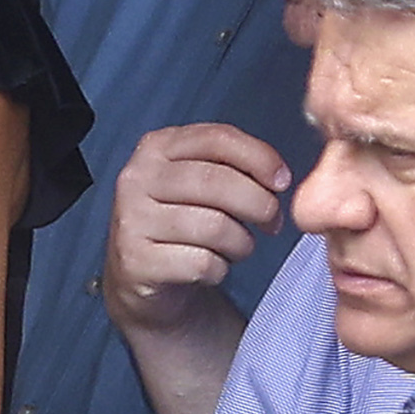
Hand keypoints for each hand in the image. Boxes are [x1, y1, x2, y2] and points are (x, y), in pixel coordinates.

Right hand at [104, 121, 292, 328]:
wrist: (142, 274)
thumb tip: (278, 177)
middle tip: (272, 222)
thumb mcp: (199, 181)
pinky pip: (202, 263)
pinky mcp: (136, 261)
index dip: (260, 158)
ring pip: (214, 227)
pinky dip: (220, 269)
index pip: (218, 139)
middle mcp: (138, 178)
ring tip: (239, 246)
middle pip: (218, 182)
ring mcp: (132, 220)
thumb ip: (232, 165)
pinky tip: (213, 267)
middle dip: (260, 204)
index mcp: (157, 147)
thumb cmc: (183, 221)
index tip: (281, 181)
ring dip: (242, 242)